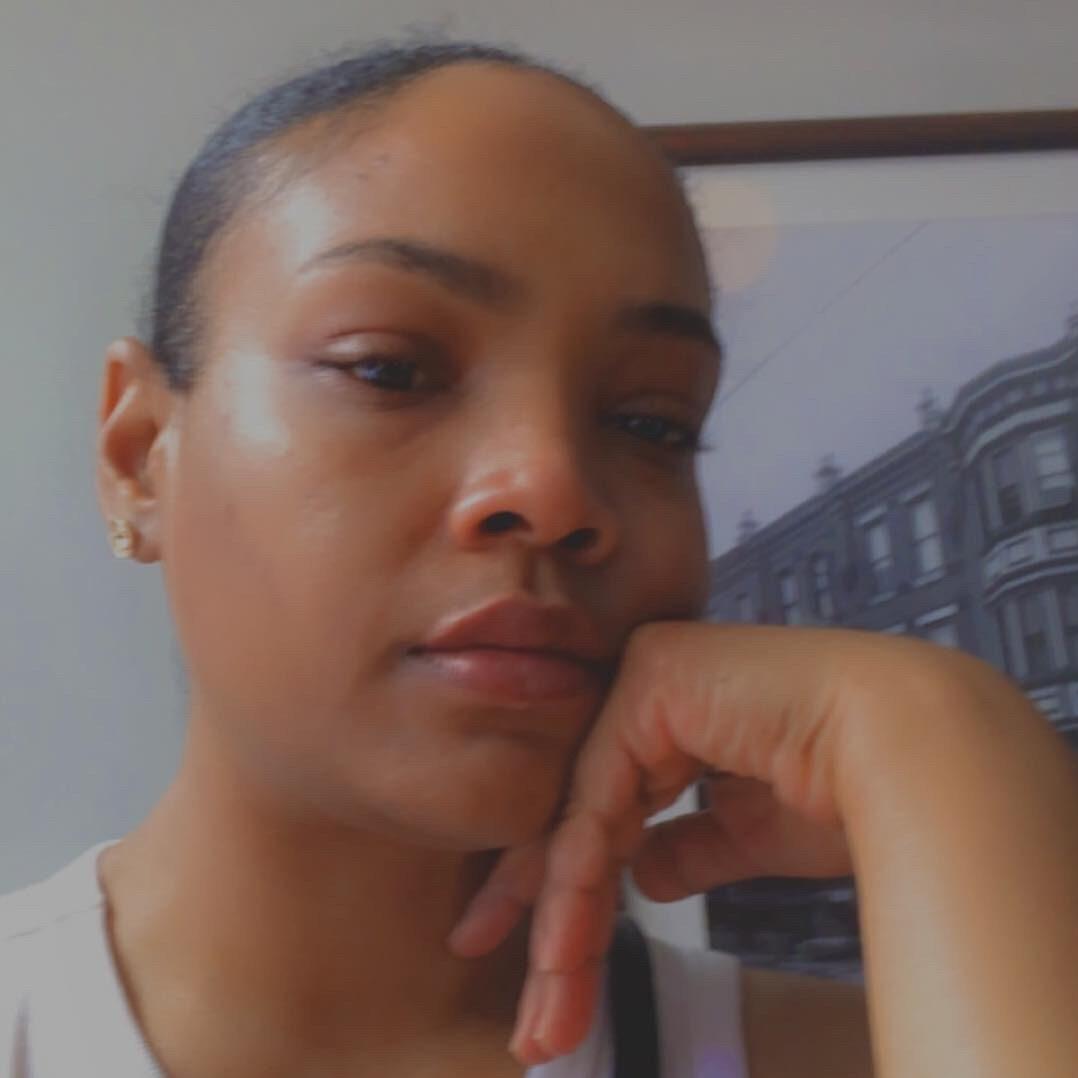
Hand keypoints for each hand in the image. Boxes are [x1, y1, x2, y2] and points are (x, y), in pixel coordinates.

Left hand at [448, 620, 936, 1063]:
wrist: (911, 755)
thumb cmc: (849, 788)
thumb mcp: (750, 834)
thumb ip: (692, 844)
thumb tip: (650, 875)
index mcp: (673, 718)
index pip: (601, 814)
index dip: (570, 898)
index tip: (548, 973)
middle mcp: (648, 692)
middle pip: (580, 820)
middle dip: (550, 923)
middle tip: (532, 1017)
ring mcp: (642, 680)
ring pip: (581, 821)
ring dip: (564, 930)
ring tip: (547, 1018)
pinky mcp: (646, 681)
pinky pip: (598, 801)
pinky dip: (579, 884)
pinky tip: (564, 954)